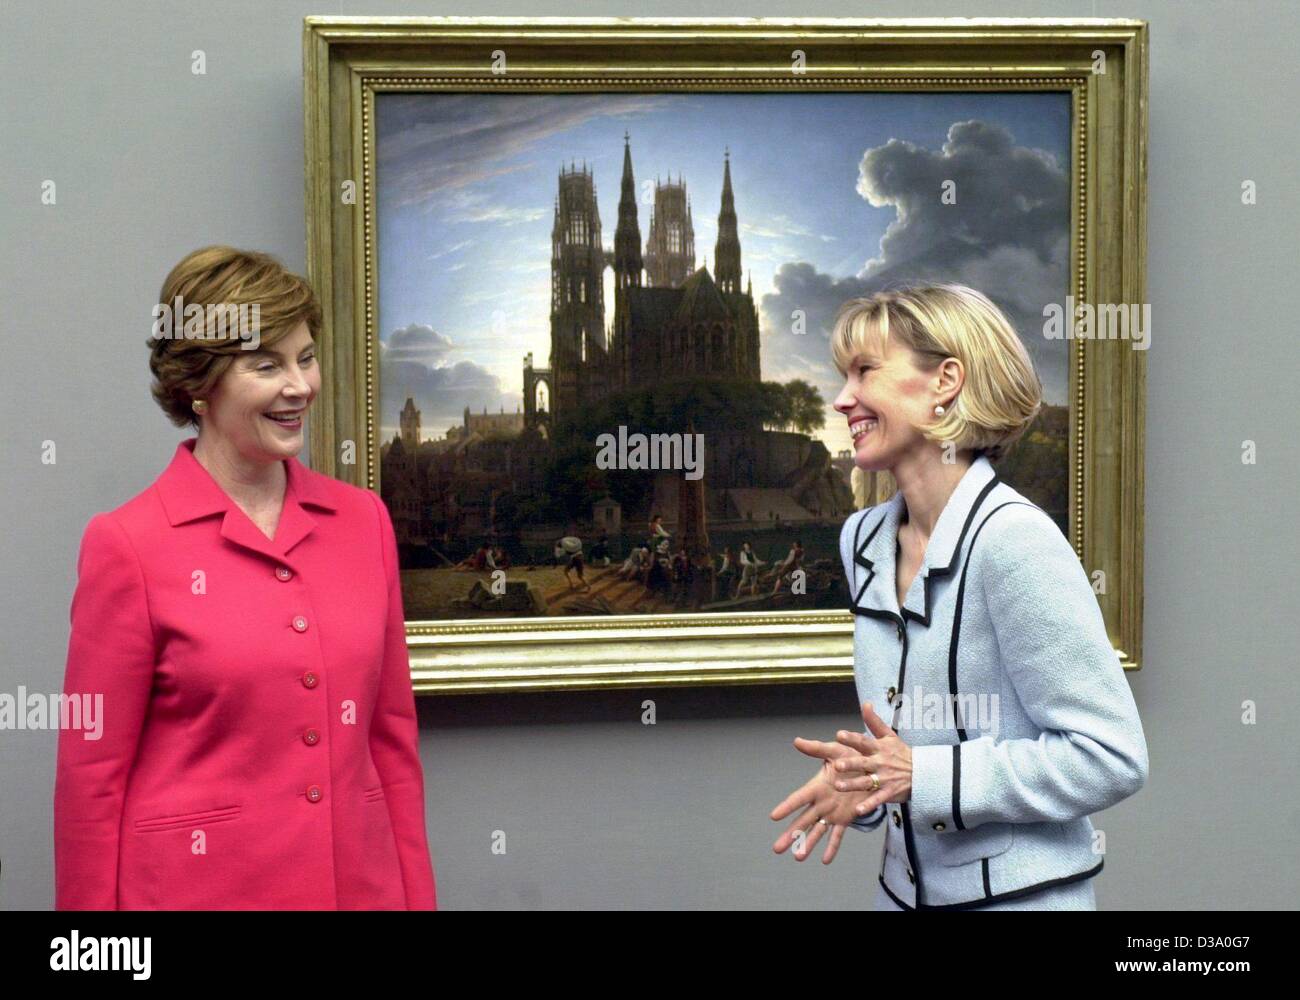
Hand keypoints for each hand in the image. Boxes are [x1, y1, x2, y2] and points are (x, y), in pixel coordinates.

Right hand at [769, 738, 874, 864]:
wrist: (870, 766)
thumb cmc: (849, 756)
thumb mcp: (834, 750)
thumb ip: (816, 748)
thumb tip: (797, 741)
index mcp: (817, 786)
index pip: (799, 798)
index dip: (787, 806)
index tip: (774, 816)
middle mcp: (821, 802)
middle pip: (802, 821)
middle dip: (790, 834)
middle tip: (776, 848)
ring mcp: (832, 812)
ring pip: (817, 831)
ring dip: (807, 844)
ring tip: (797, 858)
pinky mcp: (845, 819)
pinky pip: (838, 835)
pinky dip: (832, 847)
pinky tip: (825, 860)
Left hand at [833, 701, 912, 816]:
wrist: (923, 773)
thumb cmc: (902, 754)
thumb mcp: (890, 736)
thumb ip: (875, 721)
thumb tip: (865, 703)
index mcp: (879, 748)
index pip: (864, 742)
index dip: (852, 738)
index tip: (839, 734)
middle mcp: (880, 763)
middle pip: (863, 763)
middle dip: (851, 764)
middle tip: (837, 764)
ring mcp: (884, 779)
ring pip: (866, 782)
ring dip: (853, 784)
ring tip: (838, 785)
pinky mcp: (889, 793)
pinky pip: (877, 800)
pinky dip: (868, 805)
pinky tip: (857, 810)